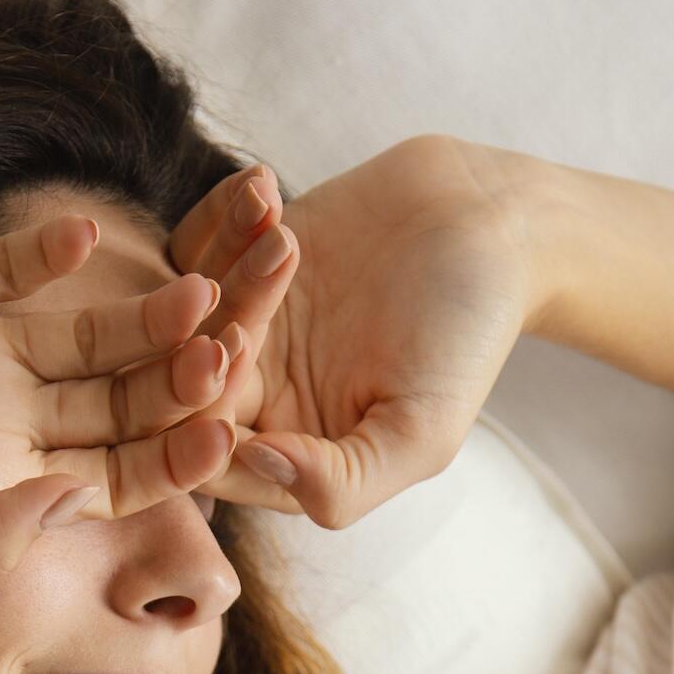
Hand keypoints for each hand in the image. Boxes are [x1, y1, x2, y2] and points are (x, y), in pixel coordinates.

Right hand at [0, 214, 240, 580]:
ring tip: (190, 293)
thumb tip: (73, 509)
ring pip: (88, 330)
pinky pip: (15, 262)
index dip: (170, 463)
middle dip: (178, 385)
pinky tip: (89, 239)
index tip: (220, 441)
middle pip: (118, 402)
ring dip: (140, 313)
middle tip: (231, 358)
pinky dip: (53, 250)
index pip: (111, 481)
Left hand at [168, 135, 541, 528]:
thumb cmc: (467, 339)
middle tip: (234, 306)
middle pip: (183, 384)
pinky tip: (263, 191)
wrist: (489, 226)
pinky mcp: (233, 257)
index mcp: (280, 454)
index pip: (210, 458)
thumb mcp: (421, 434)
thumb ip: (342, 481)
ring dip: (227, 272)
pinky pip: (196, 244)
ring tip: (283, 236)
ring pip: (187, 311)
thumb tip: (256, 465)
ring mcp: (238, 321)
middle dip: (202, 345)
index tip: (232, 367)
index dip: (206, 421)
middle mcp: (248, 395)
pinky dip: (221, 218)